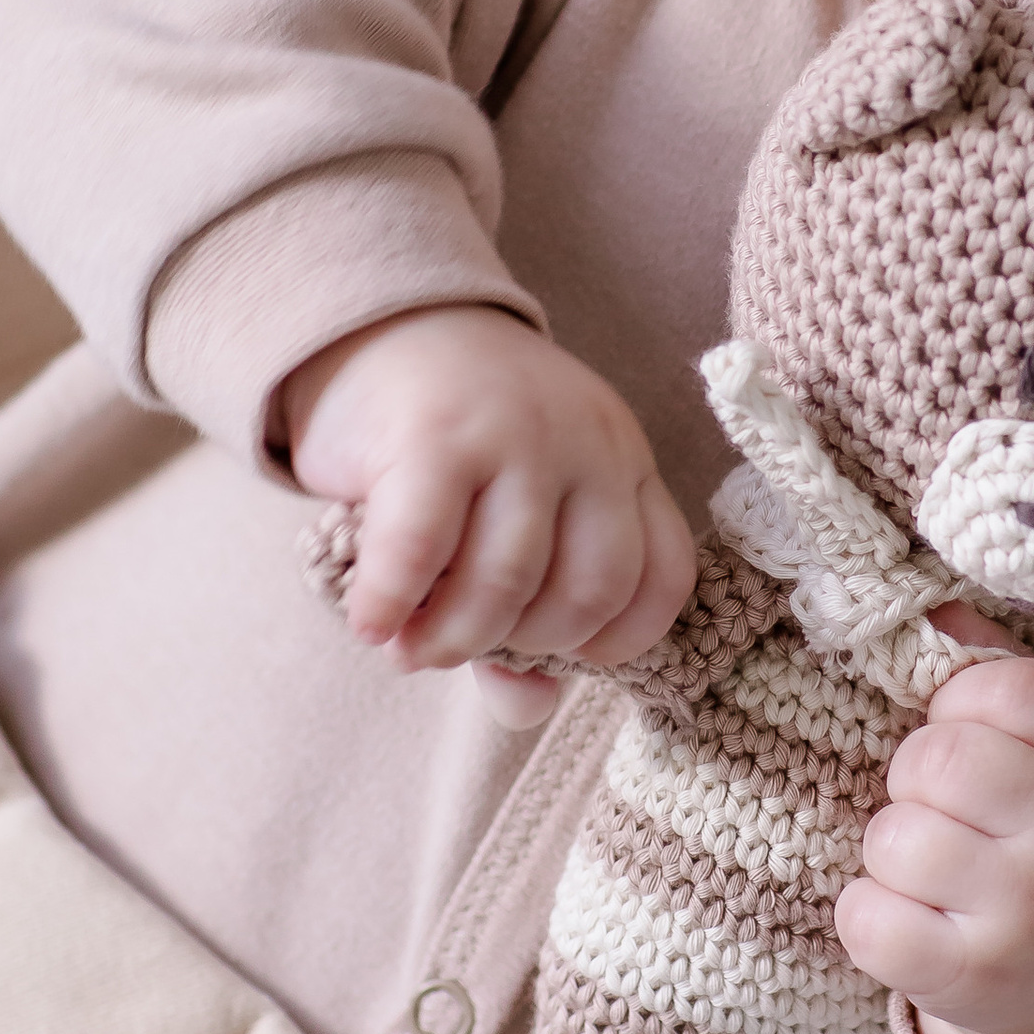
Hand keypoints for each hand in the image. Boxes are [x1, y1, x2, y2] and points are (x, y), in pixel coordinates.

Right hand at [279, 306, 695, 721]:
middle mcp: (590, 444)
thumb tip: (526, 709)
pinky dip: (392, 605)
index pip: (663, 578)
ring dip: (452, 638)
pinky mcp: (434, 434)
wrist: (385, 324)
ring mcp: (517, 433)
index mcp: (626, 463)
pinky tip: (371, 624)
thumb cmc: (458, 443)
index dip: (615, 642)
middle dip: (522, 645)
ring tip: (412, 647)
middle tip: (463, 646)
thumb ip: (527, 615)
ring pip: (506, 580)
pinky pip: (422, 551)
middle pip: (587, 592)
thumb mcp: (512, 516)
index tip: (552, 657)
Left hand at [838, 608, 1033, 1033]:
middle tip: (946, 807)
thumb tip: (927, 611)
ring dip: (895, 848)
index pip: (994, 688)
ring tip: (937, 866)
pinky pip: (867, 921)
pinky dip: (869, 914)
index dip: (959, 707)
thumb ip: (1006, 670)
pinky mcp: (980, 978)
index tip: (977, 739)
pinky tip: (912, 915)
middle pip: (935, 761)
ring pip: (893, 839)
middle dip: (917, 776)